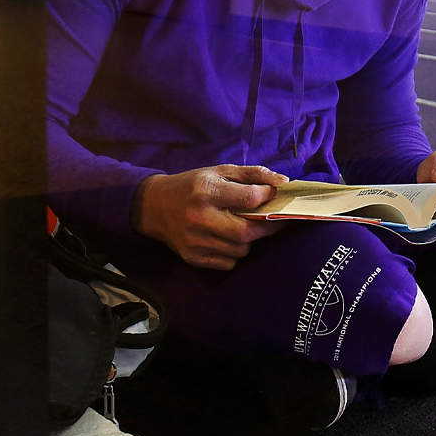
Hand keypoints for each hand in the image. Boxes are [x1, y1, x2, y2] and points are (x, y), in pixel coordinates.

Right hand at [133, 164, 288, 269]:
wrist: (153, 206)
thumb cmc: (191, 186)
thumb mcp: (218, 172)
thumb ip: (252, 175)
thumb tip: (282, 183)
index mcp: (206, 191)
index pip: (249, 199)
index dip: (267, 197)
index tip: (273, 195)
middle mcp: (200, 218)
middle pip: (247, 232)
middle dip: (267, 227)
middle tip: (273, 219)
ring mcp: (195, 241)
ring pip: (240, 250)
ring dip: (249, 240)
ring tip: (245, 227)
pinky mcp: (193, 258)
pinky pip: (228, 263)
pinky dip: (234, 253)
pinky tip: (227, 239)